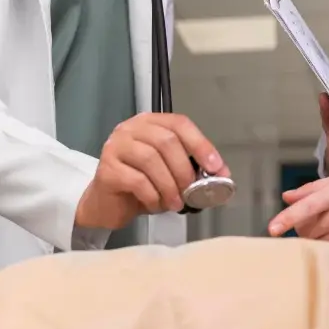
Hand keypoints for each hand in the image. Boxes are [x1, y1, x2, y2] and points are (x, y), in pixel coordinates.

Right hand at [75, 113, 230, 229]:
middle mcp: (130, 129)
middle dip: (184, 169)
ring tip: (175, 203)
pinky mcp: (107, 170)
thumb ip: (191, 167)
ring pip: (151, 160)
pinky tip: (156, 204)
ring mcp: (115, 147)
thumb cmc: (139, 186)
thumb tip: (222, 174)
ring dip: (169, 185)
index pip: (179, 124)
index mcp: (149, 123)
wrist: (106, 205)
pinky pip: (136, 180)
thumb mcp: (169, 172)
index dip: (200, 144)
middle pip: (166, 141)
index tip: (215, 167)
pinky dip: (152, 195)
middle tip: (191, 191)